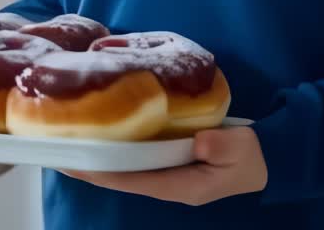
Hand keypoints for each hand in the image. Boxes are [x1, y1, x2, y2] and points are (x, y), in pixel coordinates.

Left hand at [58, 127, 267, 205]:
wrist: (266, 159)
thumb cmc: (252, 155)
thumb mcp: (243, 149)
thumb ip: (223, 146)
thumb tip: (200, 142)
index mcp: (181, 185)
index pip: (134, 180)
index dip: (105, 173)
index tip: (78, 162)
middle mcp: (167, 183)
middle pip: (120, 177)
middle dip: (90, 167)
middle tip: (57, 152)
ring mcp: (166, 173)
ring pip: (124, 168)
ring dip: (98, 158)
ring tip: (67, 144)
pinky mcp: (168, 160)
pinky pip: (134, 158)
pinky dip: (114, 149)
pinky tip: (98, 138)